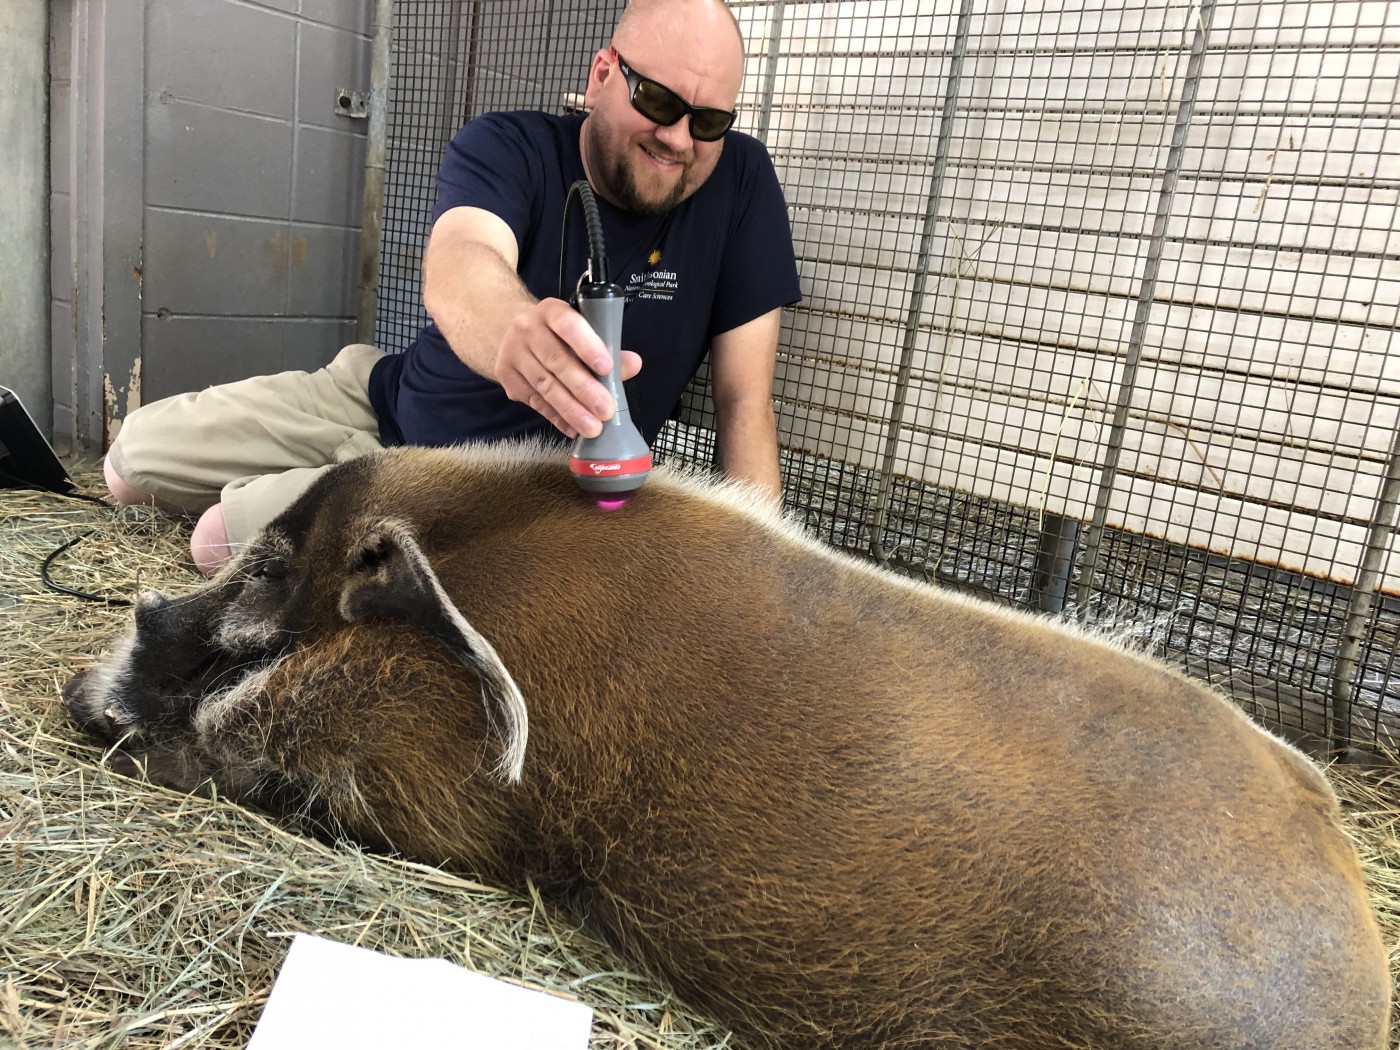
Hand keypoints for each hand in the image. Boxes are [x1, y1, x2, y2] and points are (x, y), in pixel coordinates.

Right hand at [493, 298, 642, 438]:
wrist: (514, 336)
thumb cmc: (558, 335)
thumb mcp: (582, 332)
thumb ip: (608, 348)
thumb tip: (633, 364)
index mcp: (551, 311)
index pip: (569, 326)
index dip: (588, 347)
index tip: (607, 368)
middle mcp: (527, 328)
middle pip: (557, 361)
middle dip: (584, 389)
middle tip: (605, 410)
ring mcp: (513, 352)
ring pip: (544, 385)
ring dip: (571, 409)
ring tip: (592, 427)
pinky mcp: (506, 375)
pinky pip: (534, 400)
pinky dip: (555, 417)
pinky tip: (572, 428)